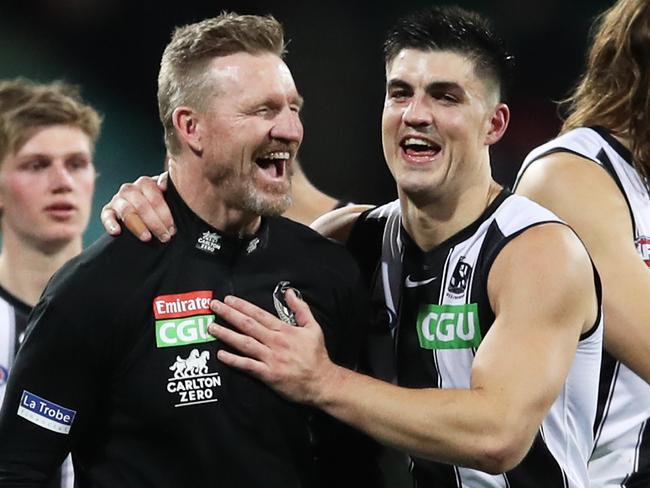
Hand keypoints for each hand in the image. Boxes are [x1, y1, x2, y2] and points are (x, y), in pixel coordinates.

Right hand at [100, 172, 174, 241]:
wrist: (147, 206)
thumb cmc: (160, 200)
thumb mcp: (168, 191)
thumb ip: (167, 183)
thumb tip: (163, 185)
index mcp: (145, 183)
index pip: (154, 198)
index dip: (164, 214)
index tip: (172, 228)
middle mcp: (130, 189)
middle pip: (142, 206)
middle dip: (155, 223)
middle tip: (164, 237)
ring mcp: (118, 199)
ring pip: (126, 211)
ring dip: (138, 226)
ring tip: (147, 237)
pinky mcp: (108, 210)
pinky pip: (106, 215)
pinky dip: (110, 223)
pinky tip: (117, 231)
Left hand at [208, 291, 337, 404]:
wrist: (321, 382)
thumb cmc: (316, 355)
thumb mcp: (313, 327)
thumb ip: (301, 308)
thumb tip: (290, 292)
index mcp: (285, 330)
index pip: (259, 314)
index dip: (242, 306)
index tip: (228, 299)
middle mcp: (276, 342)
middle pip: (248, 325)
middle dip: (229, 314)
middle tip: (214, 306)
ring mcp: (271, 358)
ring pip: (244, 343)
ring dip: (226, 334)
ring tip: (211, 328)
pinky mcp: (268, 374)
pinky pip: (247, 365)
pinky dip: (233, 360)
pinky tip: (221, 354)